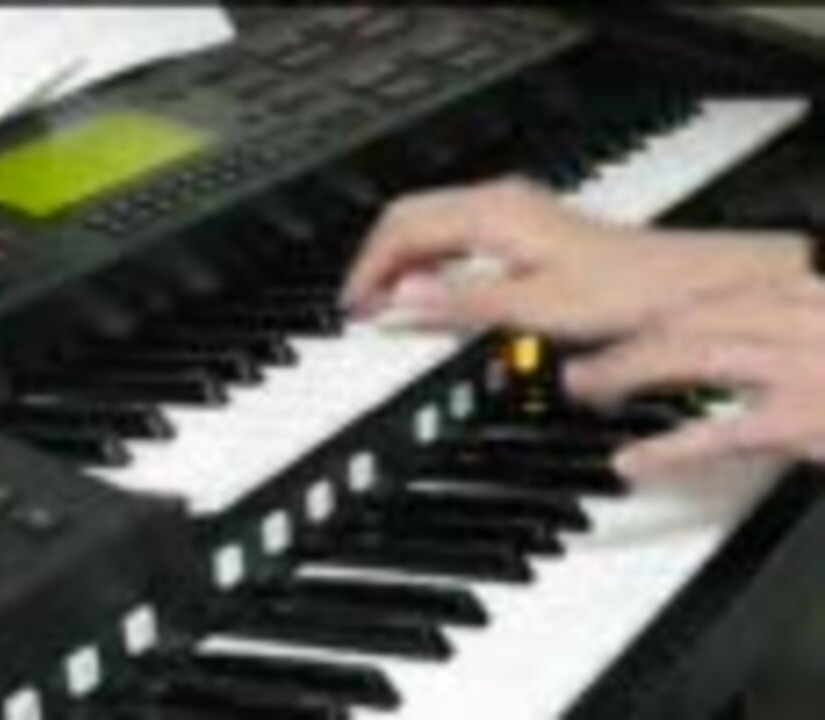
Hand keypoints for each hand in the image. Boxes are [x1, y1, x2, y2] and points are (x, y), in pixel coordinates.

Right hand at [342, 178, 811, 340]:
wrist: (680, 287)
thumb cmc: (620, 293)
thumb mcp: (532, 306)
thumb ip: (460, 301)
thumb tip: (398, 300)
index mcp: (492, 214)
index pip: (402, 228)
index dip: (368, 267)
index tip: (352, 307)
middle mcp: (498, 204)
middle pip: (410, 219)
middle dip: (376, 261)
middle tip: (358, 307)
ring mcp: (511, 213)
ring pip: (431, 226)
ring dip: (401, 263)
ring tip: (385, 303)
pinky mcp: (523, 230)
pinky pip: (455, 237)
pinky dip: (430, 263)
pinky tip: (432, 291)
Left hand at [565, 279, 824, 475]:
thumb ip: (784, 319)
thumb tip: (741, 331)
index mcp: (793, 290)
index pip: (702, 293)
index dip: (644, 307)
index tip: (607, 319)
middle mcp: (787, 316)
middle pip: (682, 318)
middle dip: (620, 338)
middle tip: (578, 361)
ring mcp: (792, 366)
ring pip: (688, 358)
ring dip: (624, 371)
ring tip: (583, 388)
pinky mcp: (798, 421)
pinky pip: (717, 435)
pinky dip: (666, 449)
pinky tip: (631, 461)